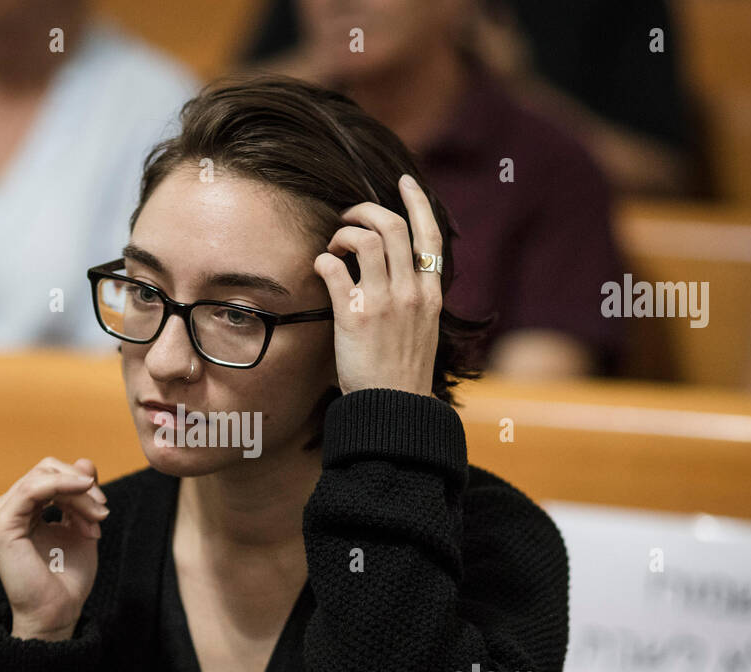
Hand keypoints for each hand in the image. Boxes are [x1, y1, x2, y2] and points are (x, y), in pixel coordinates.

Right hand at [0, 457, 109, 641]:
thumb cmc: (66, 578)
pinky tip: (85, 493)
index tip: (103, 513)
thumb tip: (85, 461)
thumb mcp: (81, 526)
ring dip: (78, 493)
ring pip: (43, 478)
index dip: (79, 484)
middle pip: (46, 472)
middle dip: (81, 487)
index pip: (48, 476)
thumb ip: (81, 495)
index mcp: (17, 510)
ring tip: (97, 518)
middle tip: (103, 513)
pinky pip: (32, 489)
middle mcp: (2, 510)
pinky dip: (63, 487)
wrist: (57, 612)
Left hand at [313, 174, 442, 396]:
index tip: (405, 182)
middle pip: (393, 226)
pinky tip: (319, 269)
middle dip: (366, 211)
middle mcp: (411, 293)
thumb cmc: (401, 375)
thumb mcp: (421, 332)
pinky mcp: (355, 315)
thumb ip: (414, 301)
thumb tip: (395, 276)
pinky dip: (323, 260)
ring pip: (364, 239)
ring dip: (342, 234)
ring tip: (333, 248)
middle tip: (347, 219)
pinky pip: (334, 269)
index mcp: (430, 296)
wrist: (394, 410)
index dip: (417, 203)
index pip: (431, 237)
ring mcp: (384, 302)